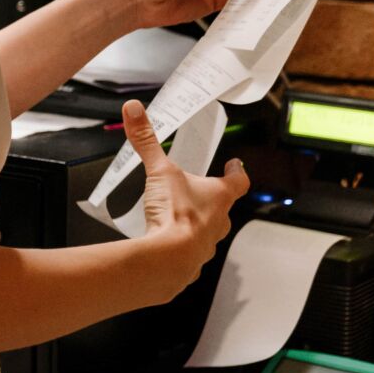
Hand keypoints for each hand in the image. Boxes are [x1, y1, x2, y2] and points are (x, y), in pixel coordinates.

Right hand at [121, 100, 245, 299]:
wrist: (170, 259)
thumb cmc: (176, 216)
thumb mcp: (159, 172)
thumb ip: (147, 142)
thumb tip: (135, 111)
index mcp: (219, 196)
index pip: (238, 181)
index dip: (236, 172)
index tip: (235, 165)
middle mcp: (219, 220)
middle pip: (223, 206)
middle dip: (212, 199)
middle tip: (199, 191)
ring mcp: (208, 243)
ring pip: (208, 230)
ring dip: (198, 224)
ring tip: (178, 218)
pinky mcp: (192, 262)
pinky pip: (191, 252)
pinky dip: (181, 246)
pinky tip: (166, 242)